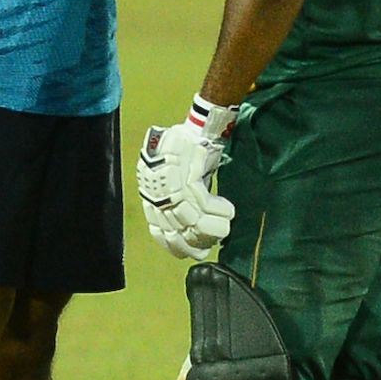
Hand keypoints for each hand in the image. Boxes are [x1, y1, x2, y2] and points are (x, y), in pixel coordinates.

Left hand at [136, 97, 237, 260]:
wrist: (196, 126)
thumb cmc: (189, 152)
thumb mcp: (178, 180)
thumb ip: (179, 203)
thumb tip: (192, 229)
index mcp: (152, 195)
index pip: (158, 231)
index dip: (177, 246)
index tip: (195, 253)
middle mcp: (157, 192)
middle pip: (175, 231)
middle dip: (198, 241)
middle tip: (216, 239)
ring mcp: (170, 183)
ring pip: (191, 220)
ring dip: (213, 227)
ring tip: (226, 225)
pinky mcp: (185, 173)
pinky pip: (203, 202)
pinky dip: (218, 210)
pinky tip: (228, 209)